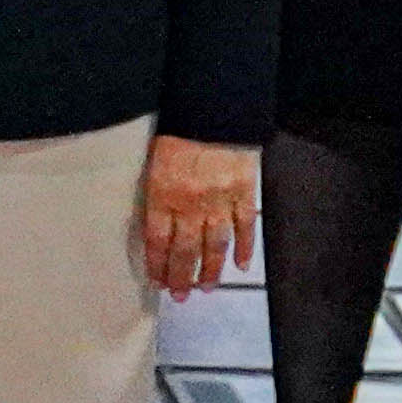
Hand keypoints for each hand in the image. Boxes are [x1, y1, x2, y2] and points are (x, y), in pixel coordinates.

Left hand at [135, 133, 260, 294]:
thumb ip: (158, 194)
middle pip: (185, 250)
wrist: (214, 107)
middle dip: (182, 276)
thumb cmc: (180, 129)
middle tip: (180, 295)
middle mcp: (190, 203)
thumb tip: (160, 227)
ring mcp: (220, 200)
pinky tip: (241, 265)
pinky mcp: (245, 193)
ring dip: (210, 270)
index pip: (157, 240)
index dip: (158, 265)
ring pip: (215, 245)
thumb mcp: (156, 161)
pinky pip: (245, 227)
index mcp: (163, 193)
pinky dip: (244, 248)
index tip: (158, 281)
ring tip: (206, 288)